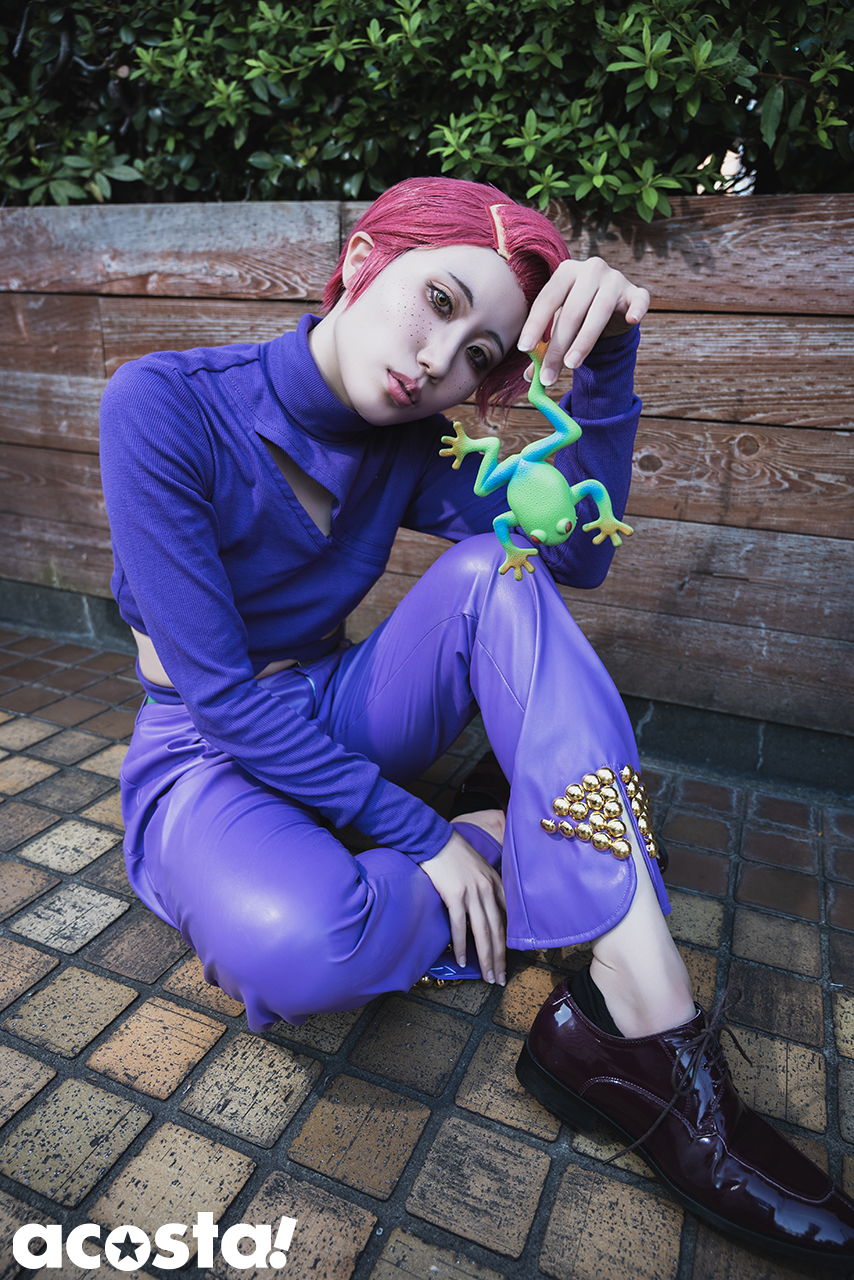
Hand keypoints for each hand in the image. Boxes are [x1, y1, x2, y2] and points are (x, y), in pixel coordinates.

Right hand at [419, 821, 506, 984]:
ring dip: (486, 958)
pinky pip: (459, 926)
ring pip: (483, 932)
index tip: (512, 959)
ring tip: (488, 977)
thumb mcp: (478, 867)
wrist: (434, 839)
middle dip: (500, 958)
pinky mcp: (454, 895)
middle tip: (500, 979)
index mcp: (495, 883)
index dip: (511, 941)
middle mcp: (488, 889)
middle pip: (498, 930)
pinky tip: (462, 960)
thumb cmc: (453, 853)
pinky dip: (462, 945)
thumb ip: (487, 886)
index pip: (508, 917)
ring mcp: (472, 892)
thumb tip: (487, 908)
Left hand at [517, 257, 649, 386]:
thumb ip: (544, 348)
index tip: (524, 349)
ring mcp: (615, 279)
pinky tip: (632, 320)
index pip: (547, 300)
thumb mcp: (559, 327)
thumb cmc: (579, 316)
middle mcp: (590, 270)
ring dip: (583, 342)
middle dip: (557, 347)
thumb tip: (529, 377)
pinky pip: (639, 299)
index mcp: (565, 272)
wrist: (613, 307)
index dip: (535, 326)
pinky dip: (637, 308)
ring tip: (571, 365)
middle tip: (548, 375)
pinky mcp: (635, 291)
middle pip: (571, 311)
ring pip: (599, 312)